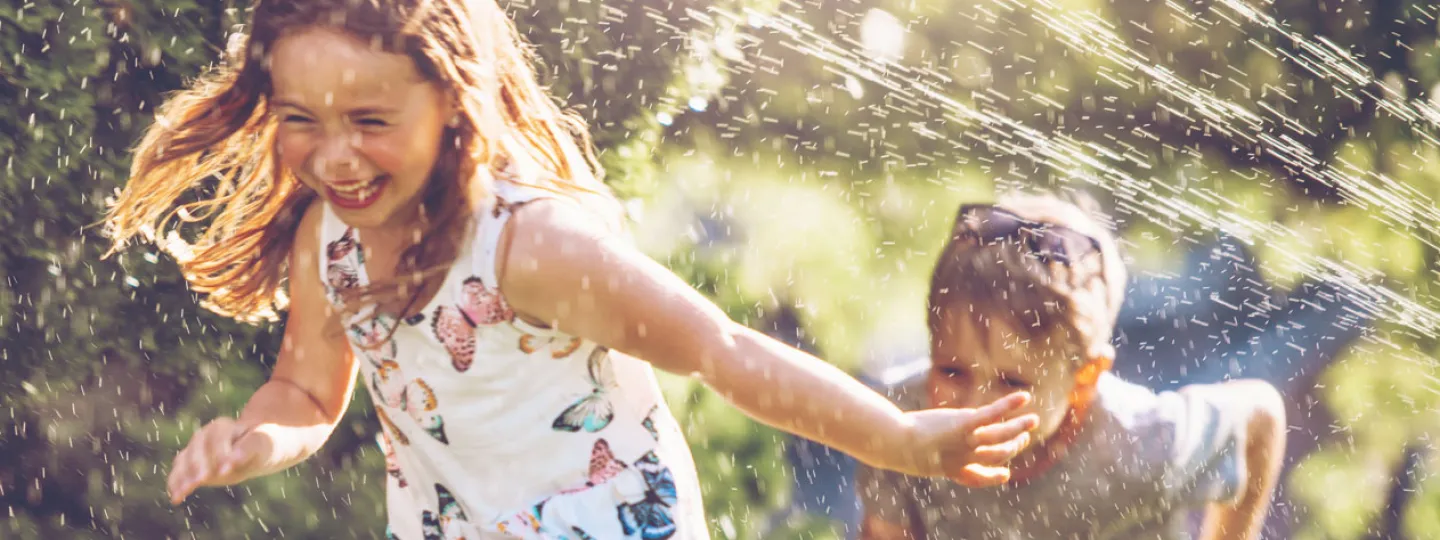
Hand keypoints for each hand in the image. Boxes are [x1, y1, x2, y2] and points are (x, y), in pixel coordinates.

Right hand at [167, 418, 273, 504]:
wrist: (256, 449)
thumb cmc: (262, 444)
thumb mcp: (263, 443)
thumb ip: (249, 448)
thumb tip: (234, 459)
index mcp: (223, 426)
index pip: (218, 437)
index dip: (221, 453)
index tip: (226, 470)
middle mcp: (204, 435)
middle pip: (196, 447)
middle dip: (198, 464)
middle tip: (201, 480)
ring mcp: (195, 449)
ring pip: (183, 459)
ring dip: (182, 476)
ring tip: (183, 492)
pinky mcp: (190, 464)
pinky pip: (178, 472)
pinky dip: (175, 484)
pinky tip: (176, 498)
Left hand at [895, 392, 1038, 486]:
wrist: (895, 443)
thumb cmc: (897, 447)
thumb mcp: (914, 455)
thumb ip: (925, 452)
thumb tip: (916, 445)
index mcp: (953, 469)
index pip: (980, 478)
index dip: (995, 477)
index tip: (1005, 474)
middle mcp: (965, 458)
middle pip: (999, 455)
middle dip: (1013, 447)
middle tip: (1022, 437)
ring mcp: (967, 441)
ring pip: (1002, 436)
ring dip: (1020, 428)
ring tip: (1033, 419)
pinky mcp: (965, 423)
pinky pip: (993, 414)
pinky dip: (1009, 405)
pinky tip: (1024, 397)